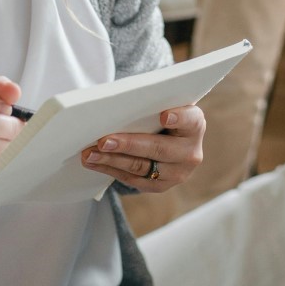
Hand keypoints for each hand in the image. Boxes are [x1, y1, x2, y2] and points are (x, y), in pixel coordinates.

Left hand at [80, 104, 204, 192]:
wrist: (171, 141)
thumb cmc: (162, 116)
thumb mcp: (166, 106)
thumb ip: (153, 102)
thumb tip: (124, 99)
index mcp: (195, 125)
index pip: (190, 120)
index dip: (178, 118)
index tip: (164, 116)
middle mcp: (190, 152)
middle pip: (158, 148)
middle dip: (127, 145)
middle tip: (103, 141)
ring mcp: (177, 173)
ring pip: (142, 167)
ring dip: (111, 160)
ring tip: (89, 154)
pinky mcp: (161, 186)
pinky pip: (133, 179)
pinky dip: (111, 169)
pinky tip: (94, 162)